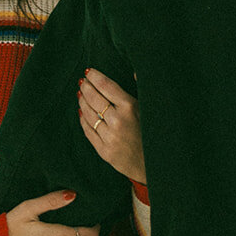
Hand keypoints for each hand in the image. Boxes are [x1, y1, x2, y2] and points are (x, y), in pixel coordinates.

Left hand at [79, 69, 146, 183]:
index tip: (89, 71)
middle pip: (94, 99)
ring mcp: (109, 137)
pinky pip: (88, 131)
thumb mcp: (151, 109)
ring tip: (80, 93)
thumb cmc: (154, 133)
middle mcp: (118, 121)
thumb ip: (142, 89)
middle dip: (86, 87)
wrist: (155, 165)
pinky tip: (82, 111)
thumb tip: (135, 71)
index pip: (107, 86)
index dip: (95, 77)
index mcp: (130, 107)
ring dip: (82, 101)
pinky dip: (83, 119)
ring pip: (89, 114)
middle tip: (82, 80)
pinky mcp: (104, 150)